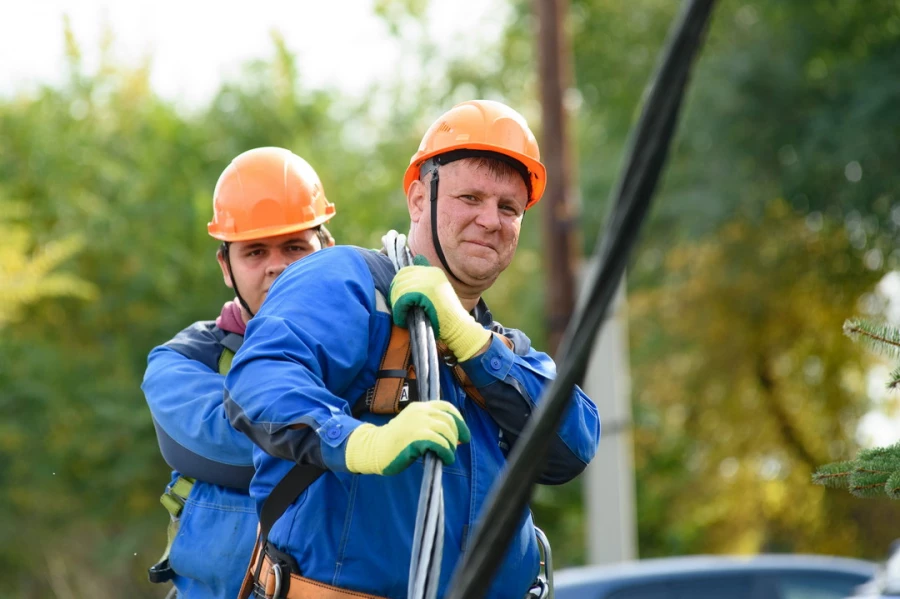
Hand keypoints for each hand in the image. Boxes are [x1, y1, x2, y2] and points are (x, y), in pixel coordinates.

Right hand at [344, 401, 470, 474]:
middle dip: (458, 434)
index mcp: (419, 407)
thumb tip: (456, 437)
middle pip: (449, 419)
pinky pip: (440, 443)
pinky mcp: (416, 437)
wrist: (374, 449)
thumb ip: (431, 427)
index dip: (459, 419)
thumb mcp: (413, 426)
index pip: (446, 406)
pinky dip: (446, 452)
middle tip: (456, 447)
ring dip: (451, 445)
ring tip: (448, 456)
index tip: (463, 433)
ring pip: (446, 430)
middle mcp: (420, 412)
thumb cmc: (395, 442)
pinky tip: (445, 459)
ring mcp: (418, 423)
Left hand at [390, 259, 490, 360]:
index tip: (397, 301)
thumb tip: (398, 281)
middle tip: (398, 311)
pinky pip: (402, 299)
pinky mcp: (426, 292)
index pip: (405, 272)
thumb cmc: (445, 317)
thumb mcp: (433, 297)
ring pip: (400, 289)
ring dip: (396, 305)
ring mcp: (429, 281)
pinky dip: (399, 311)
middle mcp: (431, 272)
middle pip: (400, 279)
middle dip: (395, 295)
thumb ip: (419, 288)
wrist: (459, 327)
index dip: (397, 286)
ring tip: (401, 317)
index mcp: (433, 271)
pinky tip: (403, 320)